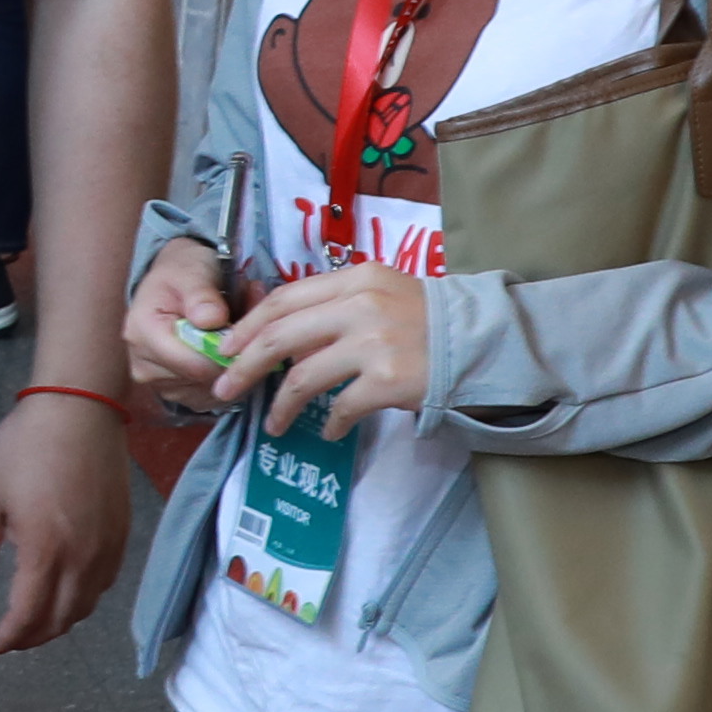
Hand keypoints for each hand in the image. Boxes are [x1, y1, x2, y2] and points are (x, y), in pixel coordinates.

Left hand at [0, 388, 145, 659]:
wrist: (81, 408)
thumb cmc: (26, 445)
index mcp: (45, 551)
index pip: (27, 617)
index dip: (5, 641)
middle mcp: (82, 558)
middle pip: (59, 621)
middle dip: (30, 639)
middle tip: (5, 640)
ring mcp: (108, 548)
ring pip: (85, 607)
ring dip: (57, 622)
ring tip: (32, 621)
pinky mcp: (122, 534)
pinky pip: (104, 584)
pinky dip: (82, 600)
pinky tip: (65, 591)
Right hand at [128, 239, 243, 414]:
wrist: (173, 280)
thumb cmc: (183, 273)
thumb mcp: (194, 273)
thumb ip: (202, 295)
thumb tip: (211, 319)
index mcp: (143, 333)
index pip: (194, 364)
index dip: (227, 353)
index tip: (247, 329)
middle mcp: (142, 365)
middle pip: (203, 380)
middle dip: (231, 356)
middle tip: (246, 324)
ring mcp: (156, 382)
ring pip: (209, 390)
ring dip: (230, 365)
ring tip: (233, 333)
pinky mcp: (171, 391)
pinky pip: (208, 396)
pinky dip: (223, 376)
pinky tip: (224, 351)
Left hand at [205, 261, 434, 443]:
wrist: (485, 343)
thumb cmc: (429, 321)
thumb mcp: (382, 294)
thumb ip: (336, 308)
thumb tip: (284, 340)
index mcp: (355, 279)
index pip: (284, 299)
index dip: (248, 326)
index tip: (226, 348)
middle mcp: (360, 306)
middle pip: (280, 337)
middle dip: (244, 366)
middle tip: (225, 389)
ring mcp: (374, 343)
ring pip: (302, 377)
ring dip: (281, 406)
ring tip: (275, 424)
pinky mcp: (388, 380)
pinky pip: (341, 407)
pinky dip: (330, 424)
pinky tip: (330, 431)